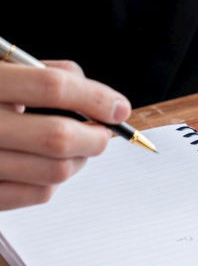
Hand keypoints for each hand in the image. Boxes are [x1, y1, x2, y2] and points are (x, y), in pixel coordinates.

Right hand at [0, 61, 130, 209]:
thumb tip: (102, 99)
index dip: (95, 97)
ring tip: (78, 147)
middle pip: (58, 137)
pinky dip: (54, 181)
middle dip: (96, 137)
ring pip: (55, 171)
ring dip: (80, 160)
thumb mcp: (1, 71)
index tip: (118, 108)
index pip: (52, 86)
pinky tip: (46, 165)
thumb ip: (45, 74)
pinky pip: (37, 194)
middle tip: (104, 133)